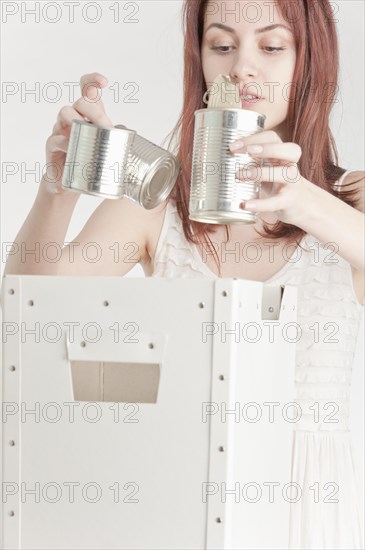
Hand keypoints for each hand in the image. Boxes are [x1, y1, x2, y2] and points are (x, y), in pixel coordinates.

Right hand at [41, 72, 113, 195]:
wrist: (68, 185)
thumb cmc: (88, 163)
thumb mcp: (106, 151)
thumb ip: (117, 143)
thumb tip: (136, 142)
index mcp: (88, 116)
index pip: (87, 90)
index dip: (93, 81)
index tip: (104, 83)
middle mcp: (73, 118)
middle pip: (80, 101)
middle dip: (94, 110)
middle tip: (105, 126)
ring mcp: (61, 130)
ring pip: (65, 113)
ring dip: (78, 120)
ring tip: (88, 134)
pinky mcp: (52, 145)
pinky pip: (56, 138)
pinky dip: (64, 142)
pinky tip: (71, 147)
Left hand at [230, 130, 312, 226]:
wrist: (299, 204)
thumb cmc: (276, 182)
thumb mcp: (266, 167)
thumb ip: (249, 161)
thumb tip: (216, 159)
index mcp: (283, 153)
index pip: (272, 138)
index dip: (254, 138)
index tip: (233, 145)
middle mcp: (291, 164)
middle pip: (289, 150)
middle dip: (265, 148)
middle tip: (241, 151)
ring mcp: (292, 183)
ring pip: (283, 173)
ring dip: (260, 172)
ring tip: (239, 175)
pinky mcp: (289, 201)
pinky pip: (276, 202)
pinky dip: (260, 204)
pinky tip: (245, 205)